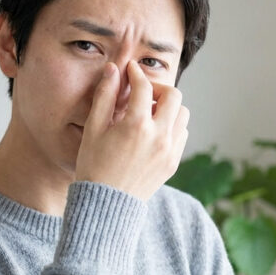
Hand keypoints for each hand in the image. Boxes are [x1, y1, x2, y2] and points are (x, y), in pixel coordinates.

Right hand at [74, 60, 189, 200]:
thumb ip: (105, 96)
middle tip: (142, 93)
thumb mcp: (93, 129)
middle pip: (174, 95)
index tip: (130, 70)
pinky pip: (182, 133)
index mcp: (136, 126)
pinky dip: (172, 125)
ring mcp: (169, 151)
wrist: (106, 204)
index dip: (135, 74)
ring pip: (182, 114)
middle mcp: (158, 136)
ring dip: (168, 107)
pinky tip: (153, 131)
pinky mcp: (173, 163)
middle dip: (158, 88)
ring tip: (148, 112)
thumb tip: (113, 69)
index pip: (143, 87)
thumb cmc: (94, 166)